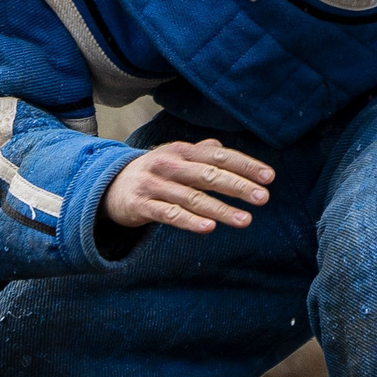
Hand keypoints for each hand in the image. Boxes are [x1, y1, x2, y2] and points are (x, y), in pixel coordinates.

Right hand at [102, 139, 274, 232]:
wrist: (107, 186)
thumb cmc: (152, 174)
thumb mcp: (174, 158)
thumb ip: (199, 154)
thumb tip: (221, 148)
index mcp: (182, 151)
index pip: (219, 156)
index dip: (245, 165)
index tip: (269, 177)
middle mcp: (169, 165)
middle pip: (209, 175)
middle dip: (238, 186)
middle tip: (263, 198)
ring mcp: (154, 185)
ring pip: (193, 198)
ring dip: (221, 209)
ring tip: (245, 221)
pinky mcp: (142, 205)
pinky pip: (169, 214)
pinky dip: (189, 221)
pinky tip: (209, 228)